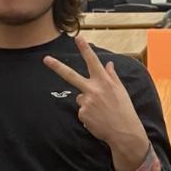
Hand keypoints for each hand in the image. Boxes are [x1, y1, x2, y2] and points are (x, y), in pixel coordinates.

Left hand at [44, 37, 150, 170]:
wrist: (124, 132)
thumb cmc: (124, 111)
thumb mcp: (121, 91)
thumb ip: (112, 76)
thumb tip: (109, 64)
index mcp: (105, 82)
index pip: (93, 62)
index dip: (85, 49)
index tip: (78, 38)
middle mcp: (94, 89)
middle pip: (71, 75)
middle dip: (57, 66)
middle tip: (45, 59)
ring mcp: (86, 101)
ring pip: (80, 97)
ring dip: (88, 103)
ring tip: (101, 112)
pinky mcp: (82, 113)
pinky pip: (81, 111)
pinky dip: (88, 115)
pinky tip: (98, 119)